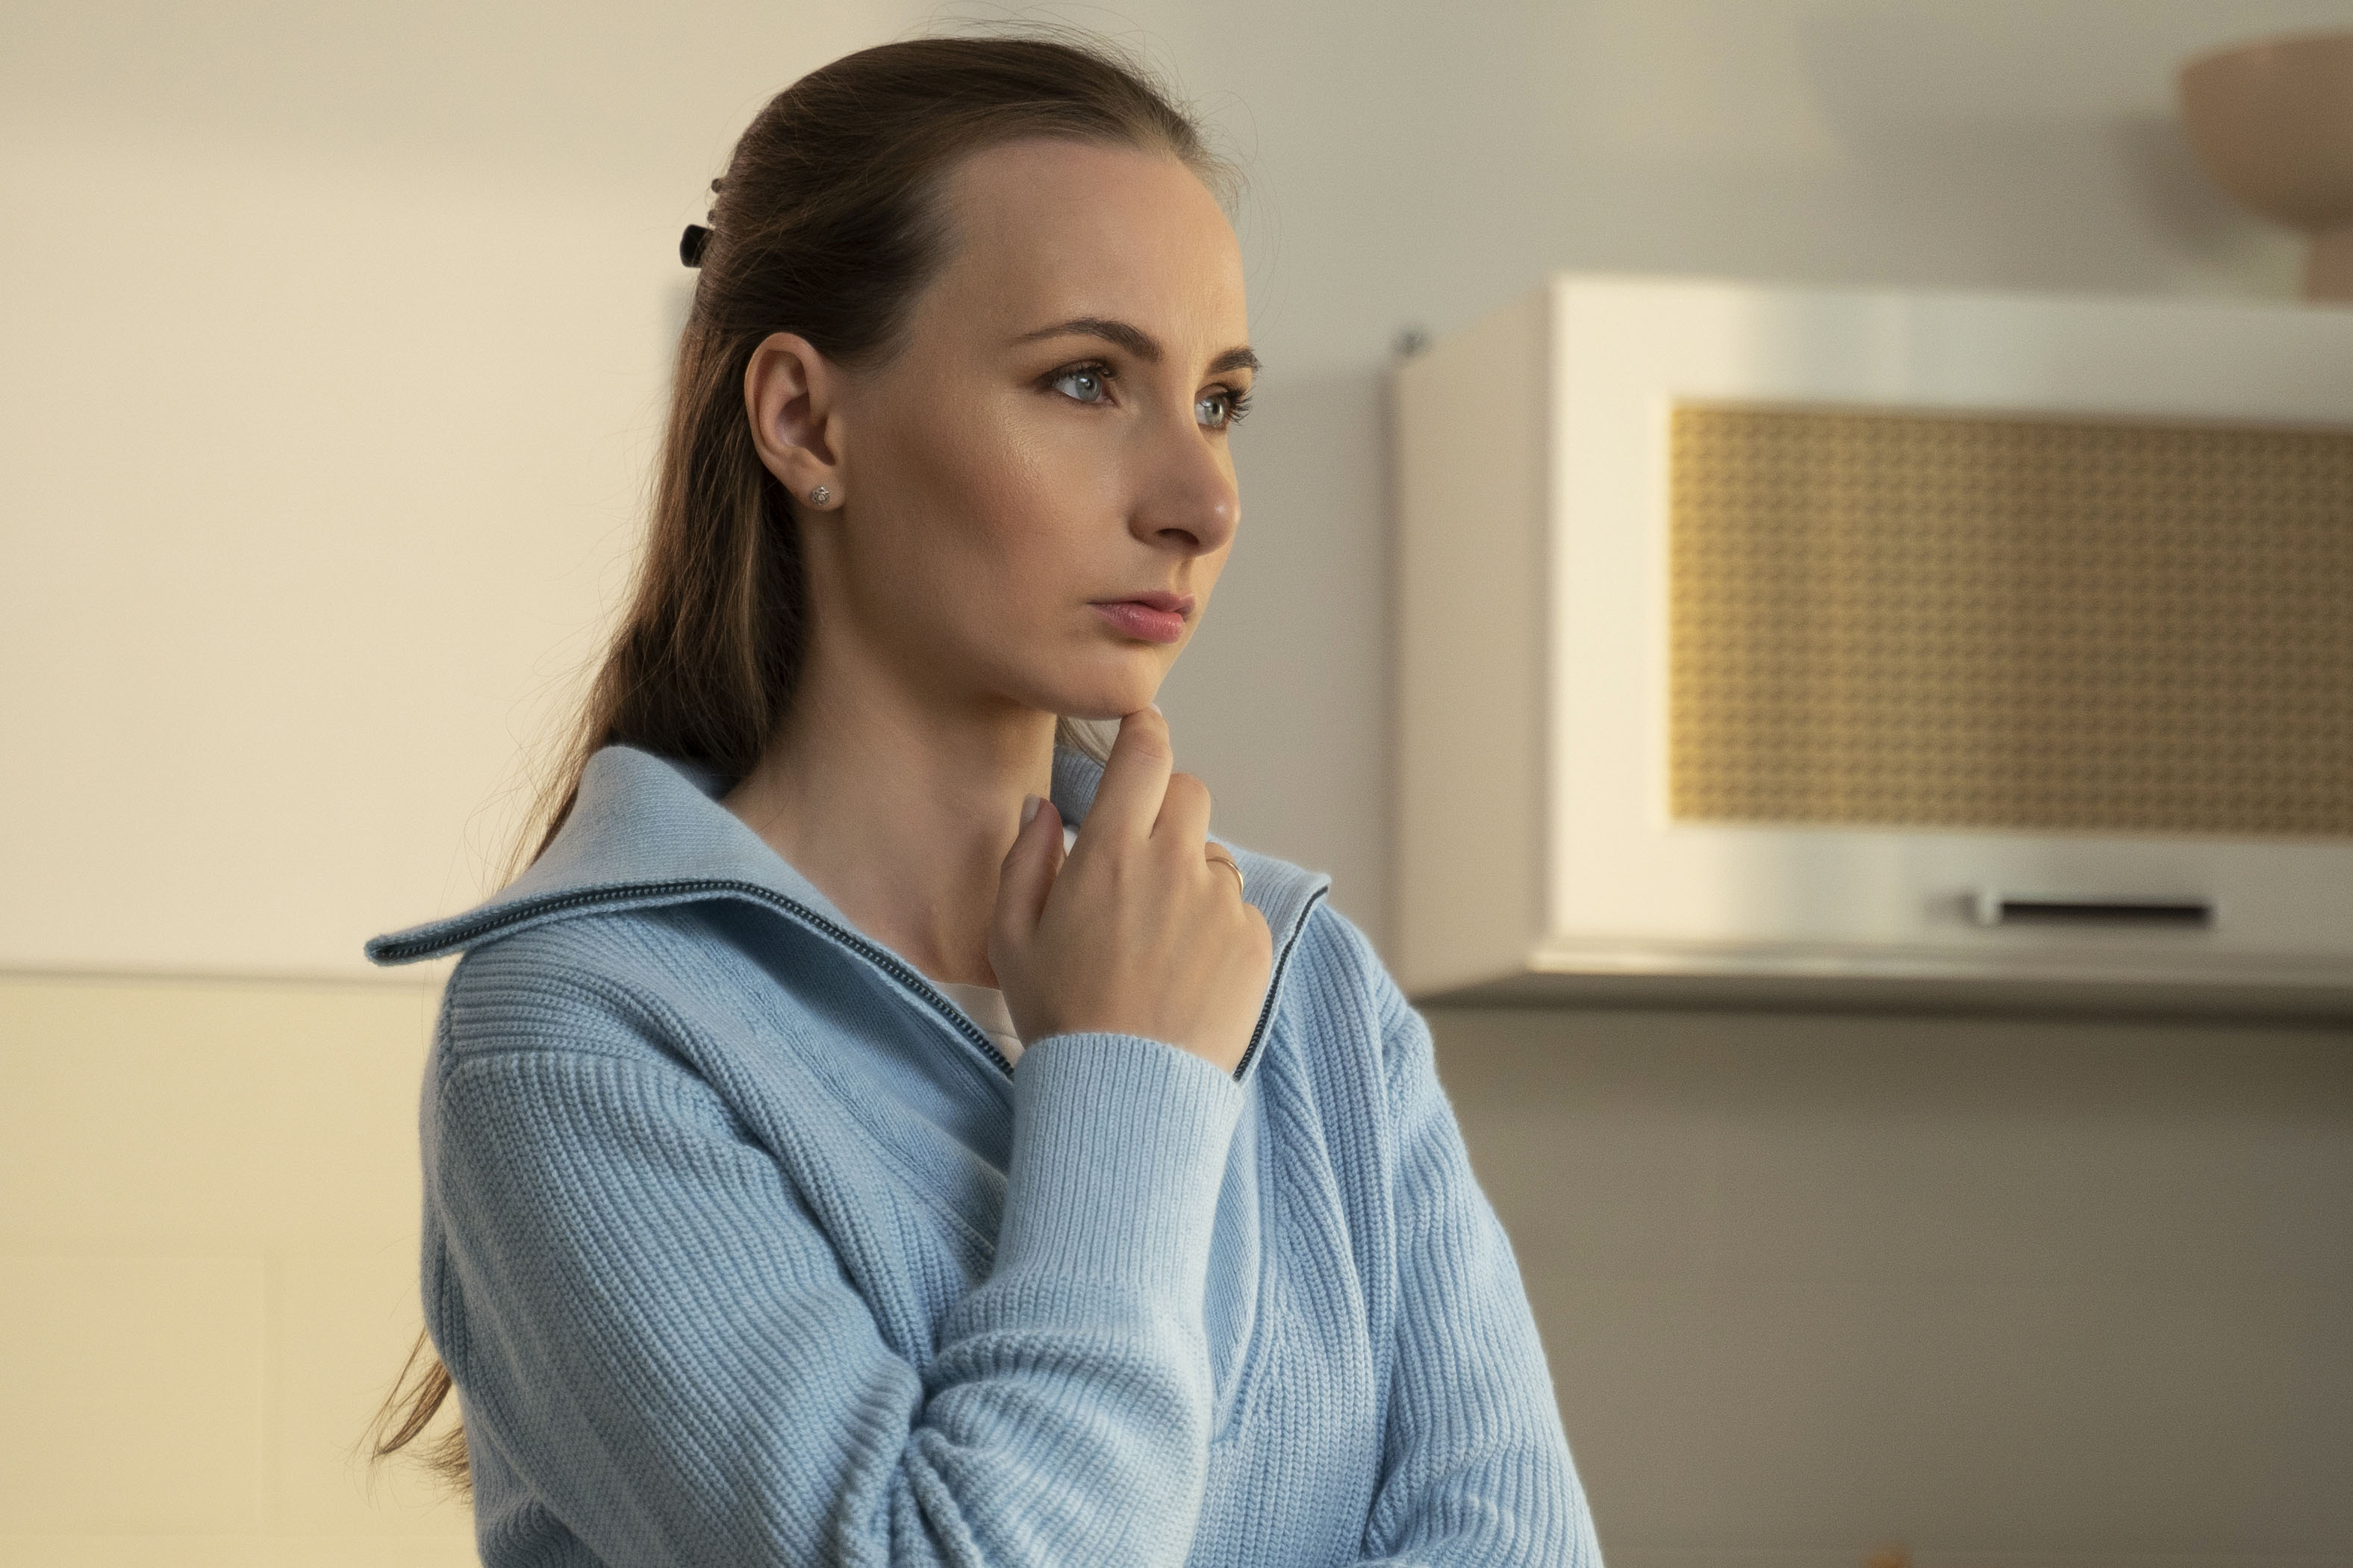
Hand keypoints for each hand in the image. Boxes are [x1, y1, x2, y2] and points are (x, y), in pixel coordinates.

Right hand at [989, 707, 1273, 1074]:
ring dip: (1190, 879)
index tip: (1141, 739)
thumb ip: (1025, 860)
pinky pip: (1238, 912)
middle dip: (1164, 810)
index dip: (1145, 734)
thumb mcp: (1011, 938)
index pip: (1146, 751)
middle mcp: (1176, 865)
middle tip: (1136, 862)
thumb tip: (1044, 810)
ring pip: (1214, 858)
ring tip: (1155, 945)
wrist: (1125, 1094)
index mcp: (1112, 851)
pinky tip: (1183, 977)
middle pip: (1188, 792)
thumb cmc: (1060, 1017)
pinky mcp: (1255, 944)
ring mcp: (1223, 904)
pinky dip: (1215, 931)